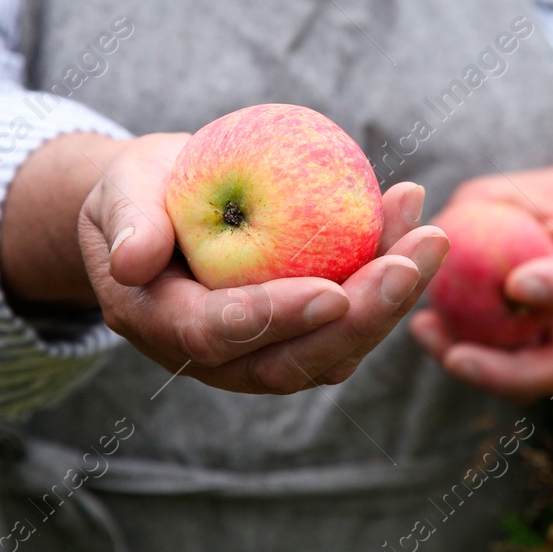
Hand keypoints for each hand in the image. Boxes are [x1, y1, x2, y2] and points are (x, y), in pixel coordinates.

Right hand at [78, 133, 448, 393]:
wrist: (161, 207)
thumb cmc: (140, 192)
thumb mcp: (121, 191)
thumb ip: (128, 222)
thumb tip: (133, 260)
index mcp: (165, 326)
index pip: (220, 334)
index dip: (275, 319)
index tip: (330, 293)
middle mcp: (220, 356)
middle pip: (296, 360)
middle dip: (363, 318)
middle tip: (413, 262)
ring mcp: (268, 349)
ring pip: (338, 346)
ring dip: (392, 298)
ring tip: (431, 236)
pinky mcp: (305, 330)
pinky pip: (353, 314)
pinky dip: (390, 271)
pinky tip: (415, 220)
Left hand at [409, 166, 552, 403]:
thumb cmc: (544, 203)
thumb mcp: (521, 189)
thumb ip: (485, 206)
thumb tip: (434, 232)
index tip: (516, 286)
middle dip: (509, 373)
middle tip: (455, 357)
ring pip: (531, 382)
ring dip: (475, 369)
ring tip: (424, 328)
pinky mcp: (542, 358)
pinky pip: (505, 369)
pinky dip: (463, 352)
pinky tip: (424, 325)